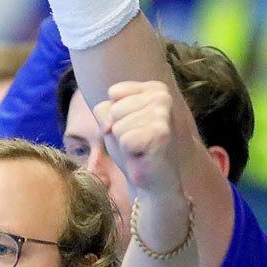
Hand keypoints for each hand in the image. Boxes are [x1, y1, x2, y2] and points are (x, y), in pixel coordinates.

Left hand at [94, 80, 186, 203]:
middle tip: (136, 141)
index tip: (132, 127)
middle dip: (118, 130)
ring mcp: (163, 114)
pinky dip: (129, 153)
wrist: (153, 178)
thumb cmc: (133, 147)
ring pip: (118, 125)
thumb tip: (109, 125)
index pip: (114, 92)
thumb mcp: (112, 121)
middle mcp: (163, 96)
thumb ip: (103, 110)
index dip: (114, 116)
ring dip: (123, 143)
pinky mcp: (161, 134)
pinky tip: (143, 156)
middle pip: (115, 109)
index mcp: (155, 88)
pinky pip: (124, 140)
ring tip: (140, 148)